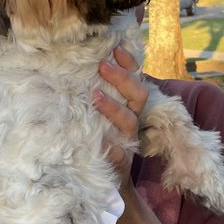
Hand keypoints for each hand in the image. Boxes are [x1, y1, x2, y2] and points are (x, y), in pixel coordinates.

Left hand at [93, 45, 147, 184]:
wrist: (111, 175)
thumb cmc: (102, 136)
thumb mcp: (101, 113)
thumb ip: (99, 92)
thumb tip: (86, 66)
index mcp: (129, 105)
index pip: (135, 79)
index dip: (129, 63)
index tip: (116, 48)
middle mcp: (132, 120)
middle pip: (137, 95)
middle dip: (121, 79)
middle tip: (102, 65)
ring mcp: (128, 140)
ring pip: (129, 121)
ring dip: (113, 108)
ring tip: (95, 96)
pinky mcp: (121, 161)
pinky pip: (119, 155)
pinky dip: (112, 150)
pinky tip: (104, 145)